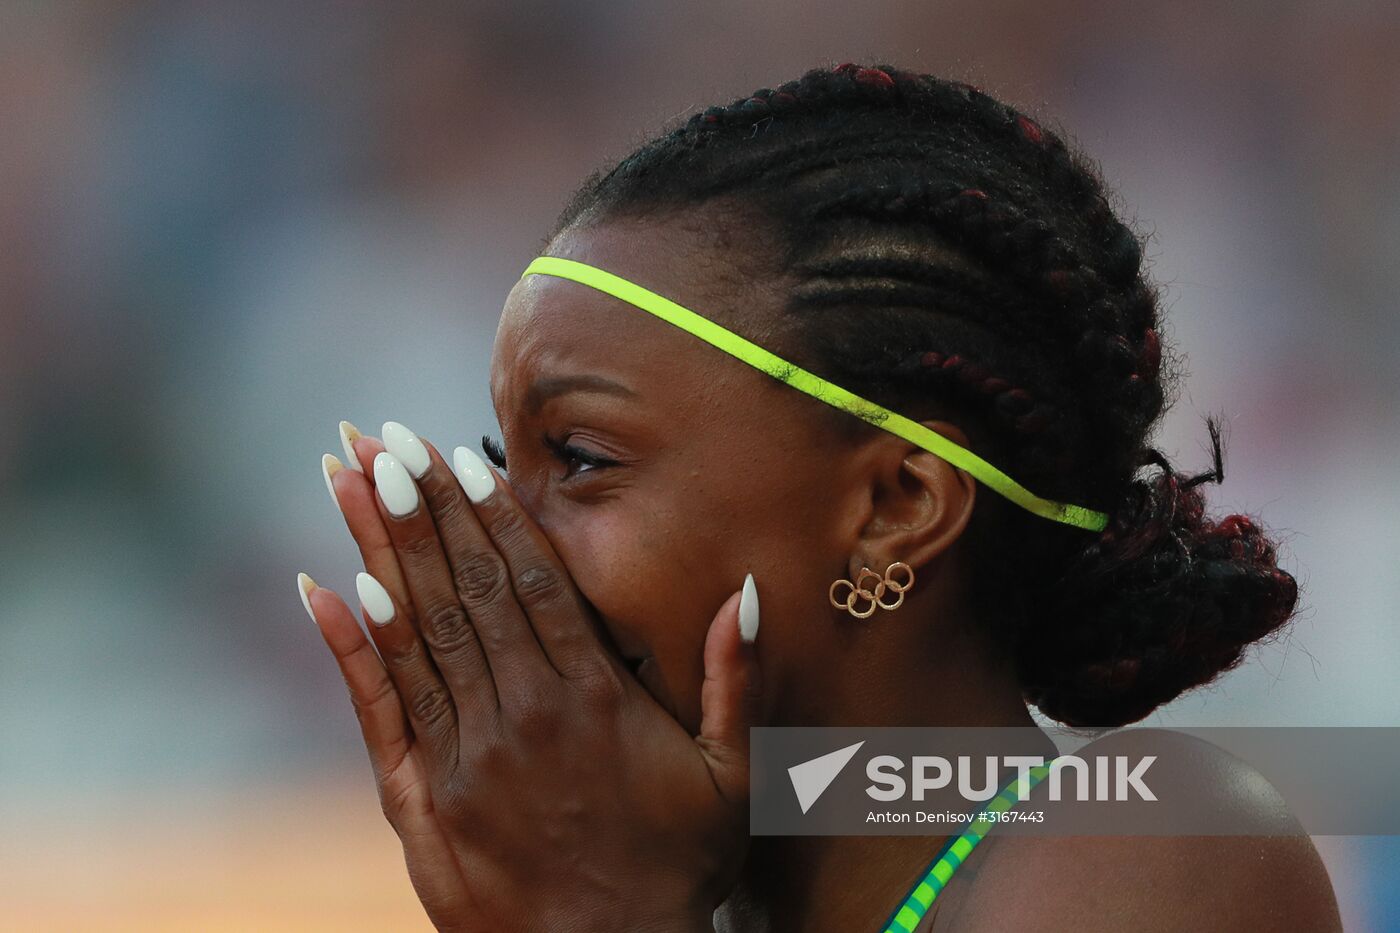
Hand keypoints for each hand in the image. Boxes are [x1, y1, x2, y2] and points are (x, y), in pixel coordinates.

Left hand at [300, 423, 762, 931]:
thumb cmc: (676, 867)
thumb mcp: (731, 775)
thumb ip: (734, 679)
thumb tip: (744, 590)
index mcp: (594, 698)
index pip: (532, 581)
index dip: (492, 513)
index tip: (459, 454)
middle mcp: (524, 713)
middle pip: (466, 589)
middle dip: (425, 508)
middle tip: (386, 438)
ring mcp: (468, 754)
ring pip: (418, 630)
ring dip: (380, 548)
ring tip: (350, 478)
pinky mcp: (425, 798)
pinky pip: (382, 708)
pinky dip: (353, 645)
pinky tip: (325, 585)